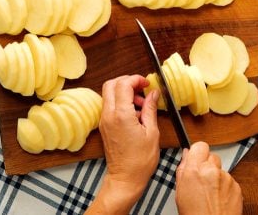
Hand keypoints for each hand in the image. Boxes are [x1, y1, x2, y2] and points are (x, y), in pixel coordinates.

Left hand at [86, 75, 159, 213]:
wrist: (125, 178)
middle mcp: (109, 116)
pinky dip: (121, 103)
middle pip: (111, 84)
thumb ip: (150, 109)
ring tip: (141, 104)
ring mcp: (104, 121)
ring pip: (108, 94)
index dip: (136, 79)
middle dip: (127, 82)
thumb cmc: (140, 160)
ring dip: (124, 93)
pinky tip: (135, 113)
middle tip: (142, 88)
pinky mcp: (104, 126)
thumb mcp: (152, 132)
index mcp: (121, 115)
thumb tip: (153, 93)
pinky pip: (110, 106)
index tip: (146, 83)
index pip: (123, 84)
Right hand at [175, 142, 242, 214]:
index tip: (196, 159)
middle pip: (212, 156)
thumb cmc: (194, 214)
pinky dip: (225, 187)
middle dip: (207, 165)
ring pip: (221, 169)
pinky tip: (218, 198)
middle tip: (202, 179)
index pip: (200, 145)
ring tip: (210, 193)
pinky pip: (230, 180)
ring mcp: (226, 178)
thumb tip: (187, 155)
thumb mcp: (181, 190)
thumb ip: (183, 169)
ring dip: (216, 177)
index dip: (198, 153)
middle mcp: (212, 171)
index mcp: (195, 170)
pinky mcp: (237, 186)